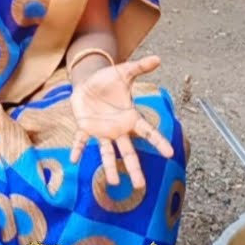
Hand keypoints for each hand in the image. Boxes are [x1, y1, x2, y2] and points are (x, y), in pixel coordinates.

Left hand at [69, 54, 173, 190]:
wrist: (88, 82)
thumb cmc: (109, 80)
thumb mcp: (124, 72)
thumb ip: (140, 67)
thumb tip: (158, 59)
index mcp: (130, 118)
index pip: (148, 132)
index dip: (158, 141)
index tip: (170, 153)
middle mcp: (118, 130)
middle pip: (128, 152)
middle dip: (134, 169)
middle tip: (141, 186)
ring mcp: (102, 131)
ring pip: (107, 153)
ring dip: (109, 167)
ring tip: (114, 183)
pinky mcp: (85, 128)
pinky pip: (81, 141)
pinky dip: (78, 149)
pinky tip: (74, 160)